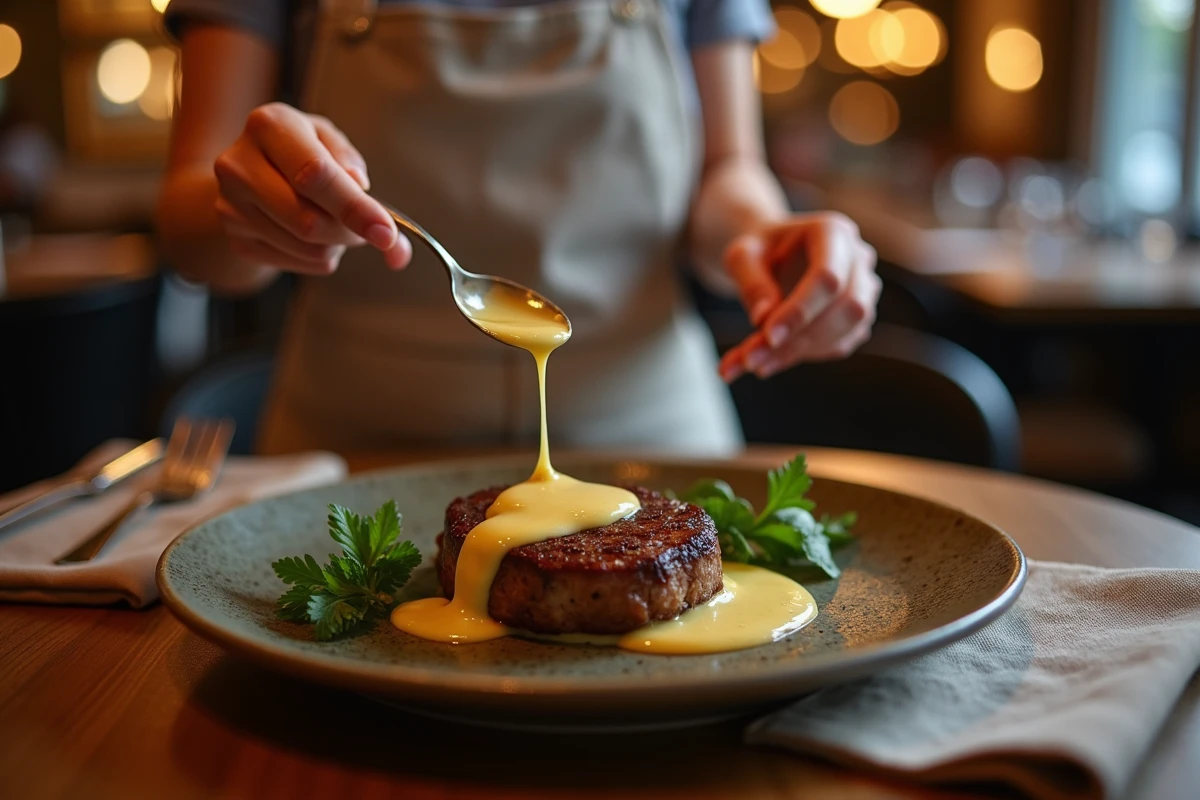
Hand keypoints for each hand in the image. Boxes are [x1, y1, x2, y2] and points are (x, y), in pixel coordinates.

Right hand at [213, 103, 410, 274]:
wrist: (248, 170)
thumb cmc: (300, 151)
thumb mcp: (328, 141)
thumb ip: (352, 165)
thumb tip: (366, 197)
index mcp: (269, 126)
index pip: (315, 174)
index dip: (354, 207)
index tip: (386, 232)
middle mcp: (239, 165)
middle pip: (308, 221)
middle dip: (350, 232)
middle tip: (370, 229)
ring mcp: (230, 205)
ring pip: (306, 247)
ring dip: (336, 244)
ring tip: (333, 221)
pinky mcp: (236, 238)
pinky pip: (296, 263)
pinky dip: (318, 255)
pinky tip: (311, 235)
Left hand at [718, 212, 879, 381]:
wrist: (770, 255)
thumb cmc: (757, 251)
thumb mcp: (741, 257)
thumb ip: (751, 283)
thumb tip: (764, 318)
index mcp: (833, 231)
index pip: (828, 277)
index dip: (800, 311)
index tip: (768, 336)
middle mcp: (858, 257)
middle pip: (847, 307)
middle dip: (801, 338)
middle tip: (754, 360)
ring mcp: (864, 287)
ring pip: (849, 329)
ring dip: (802, 352)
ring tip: (756, 363)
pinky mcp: (858, 317)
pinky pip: (841, 343)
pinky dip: (805, 355)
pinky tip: (771, 360)